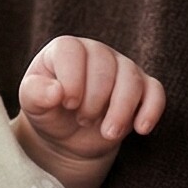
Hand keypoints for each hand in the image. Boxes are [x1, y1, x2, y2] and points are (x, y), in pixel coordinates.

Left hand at [18, 35, 164, 164]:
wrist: (68, 137)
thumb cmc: (49, 112)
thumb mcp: (32, 105)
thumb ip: (35, 94)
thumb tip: (55, 92)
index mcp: (66, 50)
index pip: (72, 51)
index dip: (72, 78)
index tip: (67, 104)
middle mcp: (96, 52)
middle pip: (105, 67)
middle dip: (95, 100)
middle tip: (82, 120)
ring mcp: (122, 68)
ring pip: (132, 80)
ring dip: (121, 110)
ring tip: (107, 133)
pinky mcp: (142, 88)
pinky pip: (155, 92)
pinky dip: (151, 110)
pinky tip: (140, 129)